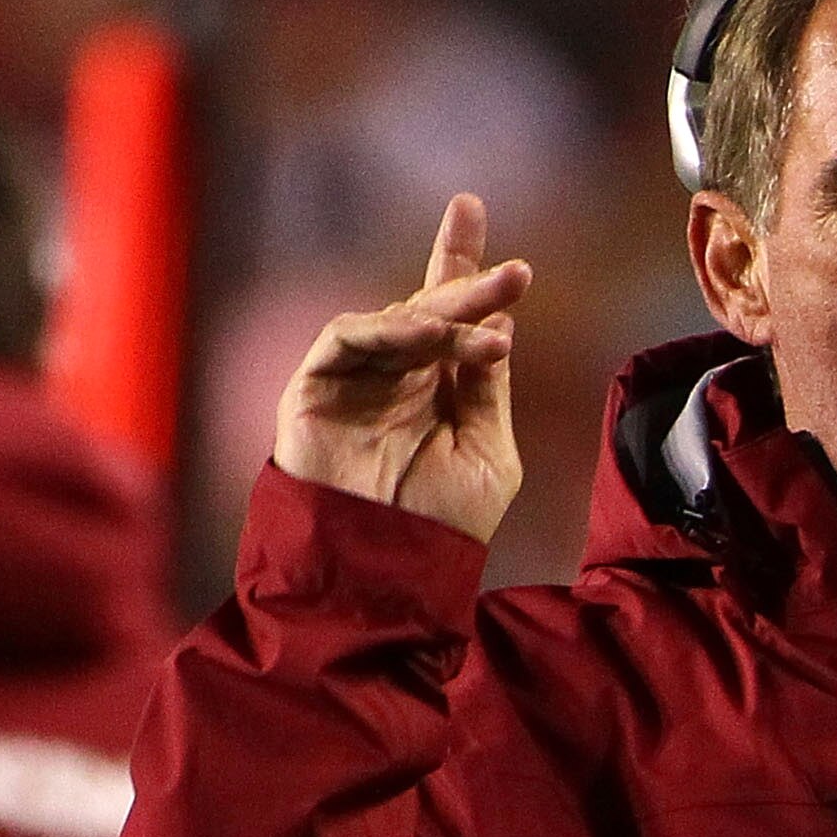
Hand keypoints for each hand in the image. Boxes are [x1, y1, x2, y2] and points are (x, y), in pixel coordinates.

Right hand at [274, 193, 530, 542]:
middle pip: (427, 307)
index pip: (456, 325)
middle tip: (513, 271)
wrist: (384, 572)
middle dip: (465, 274)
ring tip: (489, 325)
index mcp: (438, 392)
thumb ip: (488, 392)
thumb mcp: (486, 456)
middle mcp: (398, 378)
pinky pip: (350, 336)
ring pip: (398, 321)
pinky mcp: (318, 385)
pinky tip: (435, 336)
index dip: (477, 285)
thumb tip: (499, 325)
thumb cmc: (440, 527)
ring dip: (445, 314)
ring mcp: (357, 379)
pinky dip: (391, 330)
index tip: (518, 265)